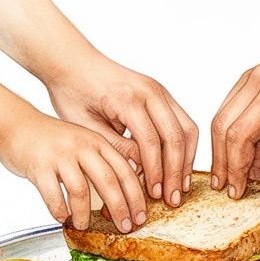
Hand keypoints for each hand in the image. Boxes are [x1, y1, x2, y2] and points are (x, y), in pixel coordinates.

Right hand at [0, 116, 146, 231]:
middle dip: (120, 208)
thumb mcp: (83, 143)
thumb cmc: (51, 140)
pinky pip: (53, 194)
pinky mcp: (39, 165)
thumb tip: (125, 193)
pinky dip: (59, 210)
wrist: (14, 124)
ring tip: (84, 225)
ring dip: (84, 213)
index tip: (141, 216)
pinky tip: (61, 217)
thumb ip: (102, 162)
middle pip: (109, 181)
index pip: (125, 170)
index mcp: (97, 142)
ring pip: (81, 190)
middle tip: (124, 227)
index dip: (136, 196)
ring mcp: (60, 155)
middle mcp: (82, 146)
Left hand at [45, 54, 197, 206]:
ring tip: (180, 187)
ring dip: (185, 160)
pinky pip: (182, 122)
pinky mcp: (162, 93)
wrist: (72, 62)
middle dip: (176, 171)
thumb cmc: (72, 92)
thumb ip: (116, 147)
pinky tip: (178, 167)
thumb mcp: (86, 126)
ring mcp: (159, 90)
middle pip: (176, 136)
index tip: (155, 195)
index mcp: (127, 99)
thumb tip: (141, 171)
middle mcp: (149, 91)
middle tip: (173, 199)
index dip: (155, 172)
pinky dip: (183, 147)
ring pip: (186, 129)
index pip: (150, 141)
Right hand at [210, 35, 259, 198]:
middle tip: (229, 187)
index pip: (238, 135)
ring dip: (230, 149)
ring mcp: (258, 76)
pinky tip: (253, 156)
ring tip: (242, 176)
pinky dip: (241, 134)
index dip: (235, 168)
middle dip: (223, 161)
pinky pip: (239, 109)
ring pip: (227, 117)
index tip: (237, 190)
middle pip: (223, 125)